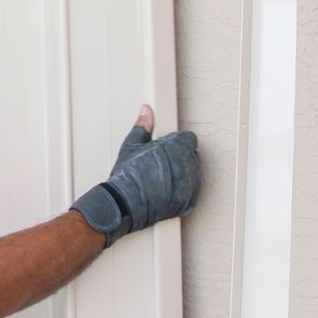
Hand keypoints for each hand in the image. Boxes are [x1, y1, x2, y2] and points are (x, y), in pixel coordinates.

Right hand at [71, 105, 200, 245]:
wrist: (125, 205)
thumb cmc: (128, 176)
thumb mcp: (131, 146)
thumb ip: (143, 127)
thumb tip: (146, 112)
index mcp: (176, 146)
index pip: (188, 138)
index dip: (176, 142)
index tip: (167, 147)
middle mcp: (188, 164)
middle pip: (191, 155)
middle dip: (180, 157)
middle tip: (161, 163)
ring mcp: (190, 184)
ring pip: (193, 173)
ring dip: (182, 173)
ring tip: (161, 178)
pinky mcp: (189, 201)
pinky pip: (191, 191)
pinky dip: (182, 191)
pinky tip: (165, 191)